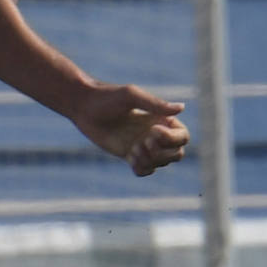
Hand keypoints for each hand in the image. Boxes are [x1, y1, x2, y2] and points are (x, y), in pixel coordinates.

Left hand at [71, 83, 188, 176]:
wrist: (84, 107)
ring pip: (162, 163)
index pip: (183, 137)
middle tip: (141, 143)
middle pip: (177, 153)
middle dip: (162, 153)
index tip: (152, 131)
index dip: (172, 139)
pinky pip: (146, 171)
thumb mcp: (131, 96)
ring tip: (133, 149)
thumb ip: (156, 104)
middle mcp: (156, 133)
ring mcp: (143, 145)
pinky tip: (129, 158)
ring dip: (150, 160)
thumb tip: (182, 107)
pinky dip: (142, 169)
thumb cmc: (107, 97)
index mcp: (161, 118)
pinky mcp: (130, 155)